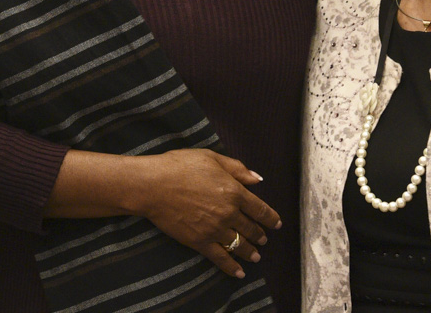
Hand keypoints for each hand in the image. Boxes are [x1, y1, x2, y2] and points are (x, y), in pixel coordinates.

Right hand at [132, 149, 280, 278]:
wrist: (153, 186)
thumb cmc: (181, 166)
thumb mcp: (213, 158)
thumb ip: (238, 169)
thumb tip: (258, 179)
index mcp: (234, 191)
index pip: (260, 209)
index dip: (271, 218)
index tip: (277, 224)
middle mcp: (228, 212)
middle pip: (250, 228)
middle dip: (260, 235)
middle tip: (264, 239)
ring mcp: (214, 229)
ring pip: (239, 244)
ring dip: (250, 251)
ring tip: (256, 255)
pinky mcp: (199, 242)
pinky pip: (220, 258)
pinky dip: (231, 267)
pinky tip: (239, 273)